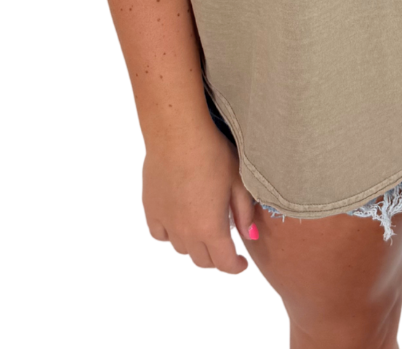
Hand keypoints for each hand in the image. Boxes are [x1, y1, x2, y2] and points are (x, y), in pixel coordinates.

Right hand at [143, 123, 258, 272]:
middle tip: (225, 245)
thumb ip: (245, 213)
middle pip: (202, 260)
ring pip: (181, 248)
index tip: (241, 263)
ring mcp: (166, 222)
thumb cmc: (213, 154)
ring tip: (204, 227)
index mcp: (211, 228)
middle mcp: (186, 232)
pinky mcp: (151, 209)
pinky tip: (179, 221)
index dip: (235, 267)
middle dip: (216, 257)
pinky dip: (171, 234)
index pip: (224, 263)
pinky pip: (160, 234)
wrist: (177, 135)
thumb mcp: (238, 181)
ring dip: (195, 245)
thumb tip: (251, 236)